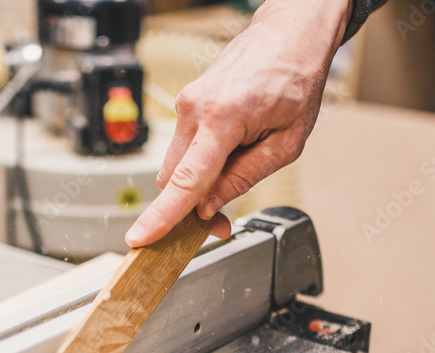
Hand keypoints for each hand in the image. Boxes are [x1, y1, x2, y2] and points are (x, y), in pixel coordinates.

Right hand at [125, 0, 351, 246]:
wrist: (290, 33)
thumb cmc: (295, 79)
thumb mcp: (287, 142)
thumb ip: (244, 177)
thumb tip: (209, 207)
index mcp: (223, 118)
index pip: (185, 181)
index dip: (161, 216)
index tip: (139, 237)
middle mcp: (195, 109)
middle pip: (173, 179)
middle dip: (190, 207)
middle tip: (220, 223)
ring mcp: (186, 104)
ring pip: (176, 165)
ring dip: (196, 183)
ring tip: (233, 176)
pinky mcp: (186, 103)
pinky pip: (183, 147)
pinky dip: (199, 162)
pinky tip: (227, 154)